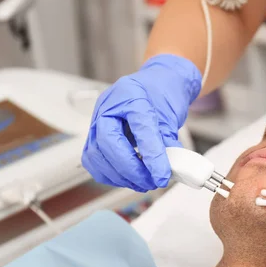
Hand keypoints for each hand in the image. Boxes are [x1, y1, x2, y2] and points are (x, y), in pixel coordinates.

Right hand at [82, 54, 200, 191]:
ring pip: (96, 155)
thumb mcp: (171, 116)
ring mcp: (97, 120)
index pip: (139, 127)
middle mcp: (108, 106)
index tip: (162, 175)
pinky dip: (111, 175)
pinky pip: (94, 161)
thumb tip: (171, 170)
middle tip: (152, 181)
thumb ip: (170, 143)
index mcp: (130, 94)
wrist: (156, 84)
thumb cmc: (162, 94)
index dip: (151, 155)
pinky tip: (129, 179)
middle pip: (108, 142)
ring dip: (121, 176)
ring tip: (144, 182)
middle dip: (131, 169)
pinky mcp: (94, 136)